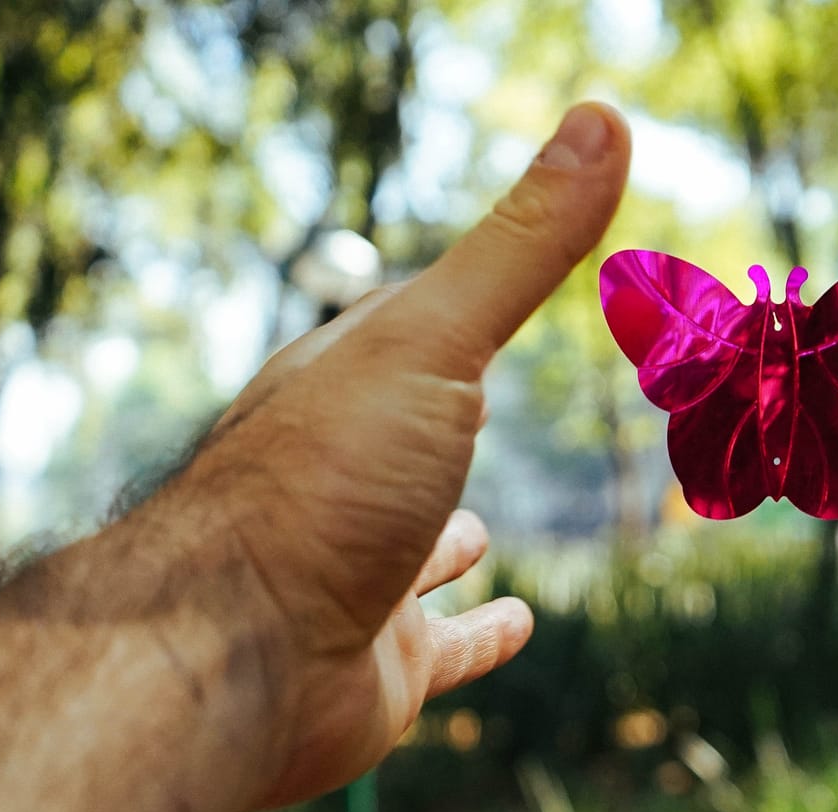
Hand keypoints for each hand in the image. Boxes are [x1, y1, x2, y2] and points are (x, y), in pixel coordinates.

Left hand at [165, 102, 629, 810]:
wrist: (232, 660)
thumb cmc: (320, 486)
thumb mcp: (433, 342)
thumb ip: (521, 247)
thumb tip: (605, 117)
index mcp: (344, 393)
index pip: (408, 333)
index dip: (457, 305)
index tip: (495, 287)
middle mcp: (344, 482)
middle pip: (406, 442)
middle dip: (444, 426)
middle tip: (489, 401)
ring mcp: (360, 576)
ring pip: (418, 550)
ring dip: (451, 543)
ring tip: (486, 531)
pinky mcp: (382, 667)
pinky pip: (444, 647)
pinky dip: (482, 635)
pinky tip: (521, 624)